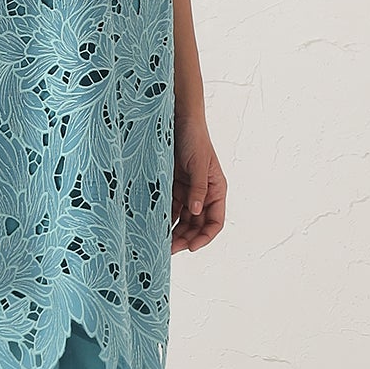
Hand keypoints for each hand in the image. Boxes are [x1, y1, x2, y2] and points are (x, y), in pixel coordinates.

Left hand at [171, 115, 225, 252]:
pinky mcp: (172, 186)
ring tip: (160, 243)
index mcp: (216, 190)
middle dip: (186, 238)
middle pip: (196, 225)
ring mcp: (187, 191)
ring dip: (174, 231)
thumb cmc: (194, 138)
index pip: (215, 221)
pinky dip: (163, 217)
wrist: (177, 119)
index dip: (205, 237)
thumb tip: (196, 211)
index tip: (191, 247)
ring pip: (182, 219)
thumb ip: (198, 189)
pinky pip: (169, 207)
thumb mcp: (199, 164)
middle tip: (170, 249)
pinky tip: (153, 225)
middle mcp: (202, 194)